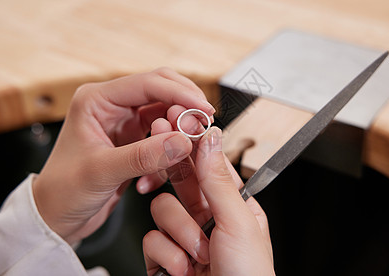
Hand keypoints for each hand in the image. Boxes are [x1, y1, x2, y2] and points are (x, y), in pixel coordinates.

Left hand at [33, 68, 214, 244]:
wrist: (56, 217)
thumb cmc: (64, 191)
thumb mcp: (101, 172)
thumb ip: (143, 156)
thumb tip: (183, 141)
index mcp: (97, 100)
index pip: (147, 84)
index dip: (180, 93)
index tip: (205, 109)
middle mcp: (113, 106)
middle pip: (162, 91)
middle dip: (185, 106)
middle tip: (203, 125)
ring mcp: (125, 123)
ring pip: (167, 114)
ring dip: (179, 132)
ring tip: (182, 153)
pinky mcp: (135, 141)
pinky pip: (164, 138)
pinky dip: (169, 154)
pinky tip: (154, 178)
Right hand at [143, 124, 274, 275]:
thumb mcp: (238, 223)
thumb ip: (219, 180)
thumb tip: (211, 138)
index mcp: (232, 205)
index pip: (208, 166)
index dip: (192, 147)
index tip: (176, 127)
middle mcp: (207, 218)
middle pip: (180, 182)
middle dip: (174, 177)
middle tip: (161, 152)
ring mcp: (184, 238)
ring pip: (161, 210)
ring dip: (178, 234)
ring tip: (197, 254)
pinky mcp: (164, 258)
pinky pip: (151, 240)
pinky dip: (165, 256)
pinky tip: (182, 269)